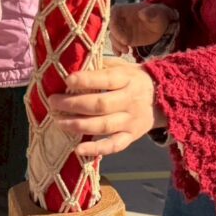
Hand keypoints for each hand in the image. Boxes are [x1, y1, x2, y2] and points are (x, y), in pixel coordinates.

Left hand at [47, 56, 163, 156]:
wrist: (162, 98)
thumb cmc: (132, 79)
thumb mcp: (121, 66)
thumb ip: (100, 67)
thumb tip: (71, 66)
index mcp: (127, 79)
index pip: (105, 79)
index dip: (86, 80)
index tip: (67, 80)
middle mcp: (130, 100)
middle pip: (100, 105)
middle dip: (73, 104)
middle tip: (53, 102)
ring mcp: (131, 120)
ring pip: (103, 126)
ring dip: (78, 125)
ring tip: (58, 121)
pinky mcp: (131, 136)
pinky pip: (113, 145)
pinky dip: (95, 149)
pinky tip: (77, 149)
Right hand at [109, 2, 178, 54]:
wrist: (162, 25)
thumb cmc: (159, 15)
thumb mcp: (157, 13)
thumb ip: (150, 13)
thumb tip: (142, 13)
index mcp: (127, 9)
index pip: (114, 13)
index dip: (114, 23)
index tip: (120, 33)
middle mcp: (122, 19)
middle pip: (111, 27)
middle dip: (116, 37)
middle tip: (126, 44)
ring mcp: (122, 30)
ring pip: (113, 37)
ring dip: (117, 45)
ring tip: (126, 51)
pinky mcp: (125, 39)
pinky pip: (117, 44)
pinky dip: (116, 49)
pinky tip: (120, 54)